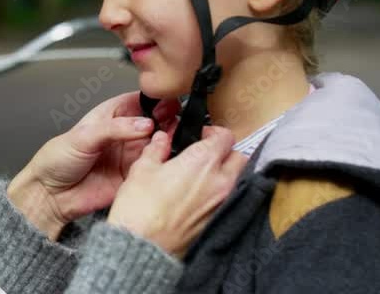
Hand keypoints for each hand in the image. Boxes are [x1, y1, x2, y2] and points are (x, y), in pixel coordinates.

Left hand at [7, 92, 179, 239]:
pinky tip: (163, 160)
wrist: (50, 195)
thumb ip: (114, 129)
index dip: (156, 100)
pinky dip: (161, 164)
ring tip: (168, 140)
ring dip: (167, 142)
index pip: (140, 101)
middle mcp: (124, 134)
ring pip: (158, 144)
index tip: (169, 102)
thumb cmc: (56, 160)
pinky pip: (154, 169)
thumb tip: (144, 124)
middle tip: (172, 123)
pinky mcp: (133, 177)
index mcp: (111, 116)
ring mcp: (130, 155)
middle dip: (167, 121)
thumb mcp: (83, 136)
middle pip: (155, 122)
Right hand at [107, 126, 247, 258]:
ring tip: (201, 175)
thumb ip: (156, 150)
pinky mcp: (218, 221)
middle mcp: (219, 181)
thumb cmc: (140, 210)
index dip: (212, 132)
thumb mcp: (142, 169)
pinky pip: (227, 199)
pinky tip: (198, 195)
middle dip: (225, 152)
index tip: (200, 135)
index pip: (225, 136)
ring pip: (236, 179)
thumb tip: (161, 140)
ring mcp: (222, 203)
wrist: (143, 247)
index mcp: (202, 161)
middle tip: (205, 153)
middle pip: (239, 156)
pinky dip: (219, 193)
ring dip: (224, 173)